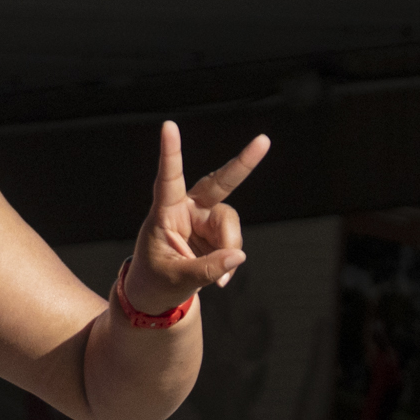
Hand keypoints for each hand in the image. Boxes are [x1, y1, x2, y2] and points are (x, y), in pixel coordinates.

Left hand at [123, 122, 270, 314]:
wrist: (157, 293)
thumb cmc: (155, 280)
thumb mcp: (175, 278)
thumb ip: (206, 269)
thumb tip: (240, 255)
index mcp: (165, 211)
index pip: (168, 179)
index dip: (170, 153)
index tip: (168, 125)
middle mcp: (188, 208)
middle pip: (218, 183)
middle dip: (242, 164)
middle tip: (264, 141)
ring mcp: (205, 219)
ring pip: (231, 224)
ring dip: (229, 248)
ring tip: (218, 277)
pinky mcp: (218, 232)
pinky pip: (234, 243)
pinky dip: (230, 261)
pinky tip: (221, 278)